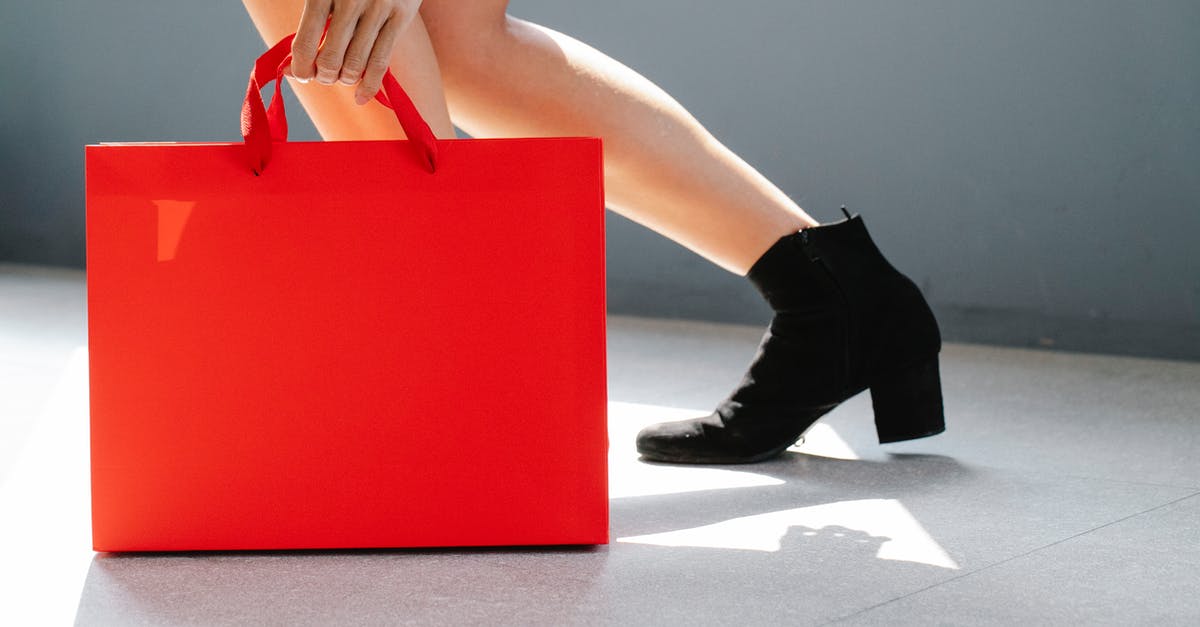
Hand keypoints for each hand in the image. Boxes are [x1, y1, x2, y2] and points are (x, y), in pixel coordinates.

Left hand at [289, 0, 421, 104]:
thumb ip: (313, 19)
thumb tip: (294, 64)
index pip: (306, 42)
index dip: (300, 67)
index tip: (301, 75)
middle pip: (330, 58)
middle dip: (324, 76)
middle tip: (324, 76)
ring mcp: (379, 8)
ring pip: (356, 64)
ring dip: (345, 79)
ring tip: (342, 77)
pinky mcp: (402, 17)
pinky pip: (382, 61)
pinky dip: (370, 86)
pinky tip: (361, 97)